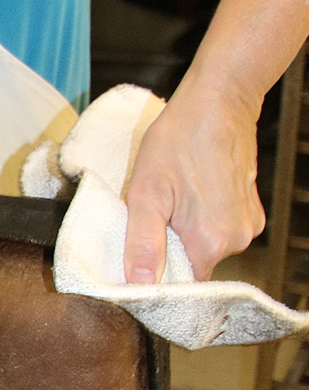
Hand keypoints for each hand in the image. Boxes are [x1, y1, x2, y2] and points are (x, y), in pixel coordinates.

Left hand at [123, 76, 264, 282]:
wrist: (217, 102)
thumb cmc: (177, 140)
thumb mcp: (146, 190)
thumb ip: (143, 242)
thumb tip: (137, 284)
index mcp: (210, 241)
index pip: (182, 287)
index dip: (158, 278)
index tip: (140, 261)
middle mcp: (237, 240)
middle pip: (194, 266)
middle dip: (169, 250)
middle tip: (153, 217)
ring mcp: (249, 226)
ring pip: (206, 247)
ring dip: (185, 232)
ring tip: (173, 199)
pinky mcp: (252, 211)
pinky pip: (221, 230)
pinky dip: (203, 219)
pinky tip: (192, 191)